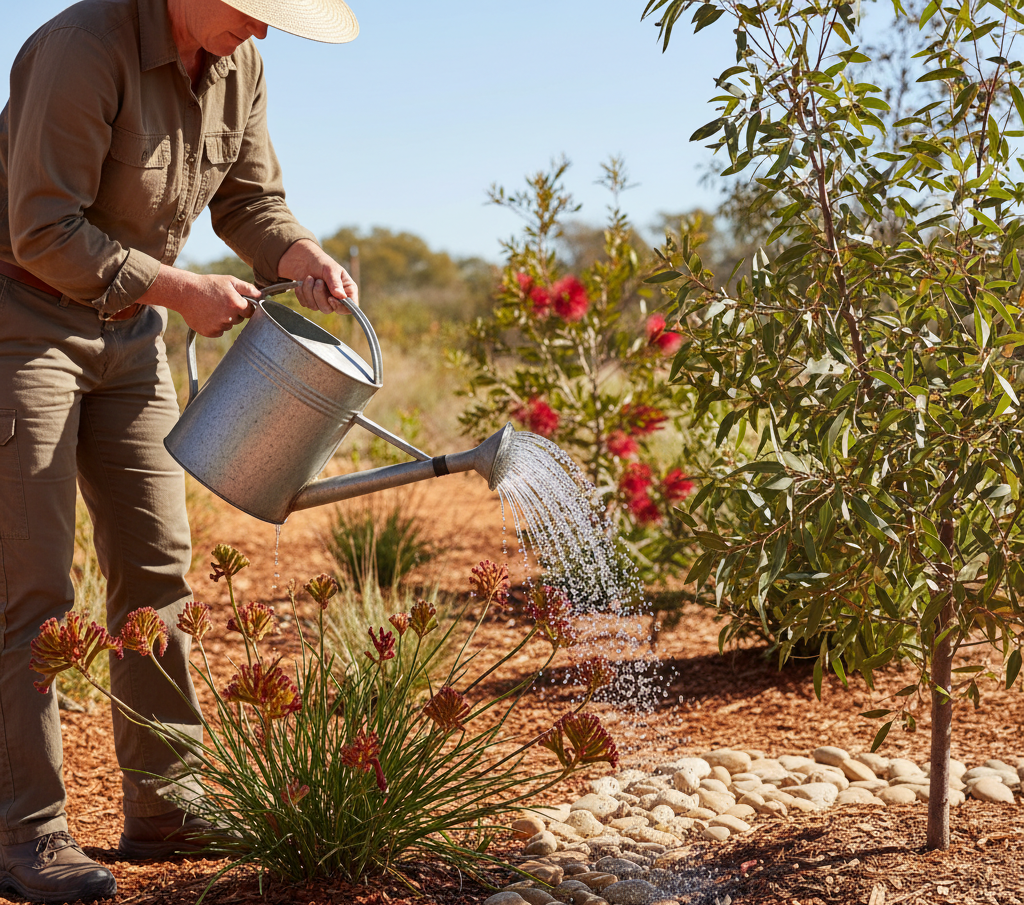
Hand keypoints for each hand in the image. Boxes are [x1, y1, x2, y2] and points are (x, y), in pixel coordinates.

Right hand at [140, 267, 259, 337]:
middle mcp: (229, 317)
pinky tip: (207, 315)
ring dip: (224, 319)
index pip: (250, 311)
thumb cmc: (208, 284)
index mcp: (236, 304)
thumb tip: (261, 295)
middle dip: (234, 313)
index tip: (237, 302)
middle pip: (239, 319)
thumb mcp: (229, 281)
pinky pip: (219, 332)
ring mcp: (219, 326)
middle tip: (221, 303)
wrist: (185, 292)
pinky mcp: (210, 332)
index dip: (244, 306)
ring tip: (212, 308)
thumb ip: (247, 288)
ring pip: (229, 325)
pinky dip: (215, 325)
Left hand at [278, 238, 358, 313]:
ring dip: (309, 291)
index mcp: (347, 290)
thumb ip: (336, 283)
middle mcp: (337, 299)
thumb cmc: (322, 263)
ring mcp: (323, 302)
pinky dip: (302, 292)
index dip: (341, 307)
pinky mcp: (311, 302)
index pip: (350, 307)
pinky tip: (303, 283)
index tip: (330, 298)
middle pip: (329, 309)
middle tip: (318, 280)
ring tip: (309, 278)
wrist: (305, 260)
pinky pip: (305, 303)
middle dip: (320, 295)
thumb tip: (341, 296)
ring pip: (316, 307)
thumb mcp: (331, 269)